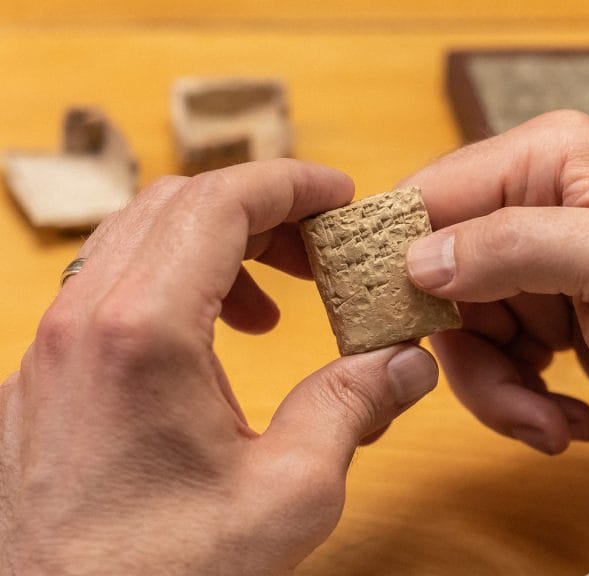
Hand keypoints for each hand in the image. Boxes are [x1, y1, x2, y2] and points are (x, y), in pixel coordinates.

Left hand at [1, 160, 438, 574]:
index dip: (289, 183)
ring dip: (214, 248)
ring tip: (271, 307)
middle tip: (320, 249)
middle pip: (175, 206)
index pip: (218, 201)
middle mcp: (81, 321)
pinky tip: (209, 347)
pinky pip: (105, 290)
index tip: (339, 195)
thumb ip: (354, 407)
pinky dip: (170, 286)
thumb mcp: (288, 493)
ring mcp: (48, 349)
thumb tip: (408, 360)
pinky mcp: (39, 380)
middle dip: (260, 210)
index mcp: (143, 331)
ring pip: (134, 241)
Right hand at [403, 111, 588, 463]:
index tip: (393, 326)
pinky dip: (516, 397)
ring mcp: (534, 260)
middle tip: (519, 395)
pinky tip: (567, 414)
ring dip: (497, 386)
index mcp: (548, 158)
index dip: (401, 261)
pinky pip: (487, 356)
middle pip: (435, 272)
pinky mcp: (539, 311)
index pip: (432, 195)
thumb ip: (517, 246)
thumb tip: (419, 259)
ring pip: (458, 327)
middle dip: (470, 348)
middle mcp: (533, 198)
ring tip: (554, 417)